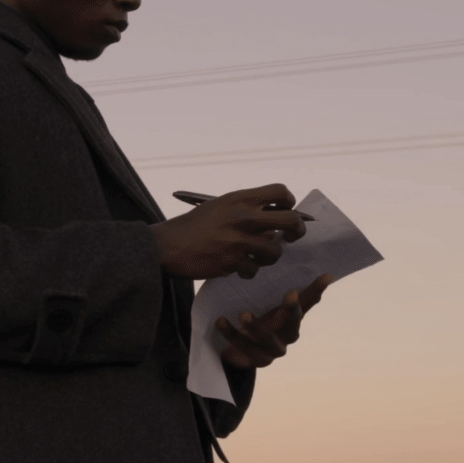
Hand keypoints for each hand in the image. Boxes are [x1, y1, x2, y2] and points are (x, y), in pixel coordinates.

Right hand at [152, 184, 306, 279]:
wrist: (167, 246)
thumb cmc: (193, 226)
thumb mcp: (219, 206)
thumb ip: (245, 209)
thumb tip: (274, 222)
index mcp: (239, 199)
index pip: (281, 192)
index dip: (289, 202)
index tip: (284, 212)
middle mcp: (243, 217)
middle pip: (291, 220)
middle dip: (297, 231)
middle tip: (289, 237)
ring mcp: (239, 240)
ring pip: (275, 251)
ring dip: (268, 257)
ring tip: (255, 256)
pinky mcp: (232, 262)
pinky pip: (254, 269)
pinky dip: (247, 270)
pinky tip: (235, 266)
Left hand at [215, 273, 336, 368]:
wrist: (240, 350)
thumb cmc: (263, 322)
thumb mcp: (276, 307)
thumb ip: (297, 294)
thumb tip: (328, 275)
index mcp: (293, 321)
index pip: (307, 306)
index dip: (313, 293)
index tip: (314, 281)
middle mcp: (287, 338)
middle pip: (293, 326)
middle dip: (292, 311)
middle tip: (290, 294)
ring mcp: (271, 352)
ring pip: (266, 340)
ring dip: (255, 327)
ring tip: (244, 314)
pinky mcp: (255, 360)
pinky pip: (242, 347)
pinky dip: (231, 333)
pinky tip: (220, 320)